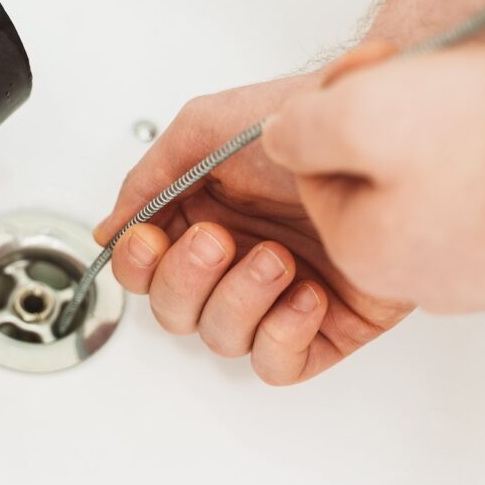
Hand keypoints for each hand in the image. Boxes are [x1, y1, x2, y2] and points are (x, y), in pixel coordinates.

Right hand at [95, 73, 412, 385]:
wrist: (374, 133)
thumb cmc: (298, 122)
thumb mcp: (205, 129)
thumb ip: (149, 179)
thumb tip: (109, 229)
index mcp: (200, 219)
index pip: (144, 270)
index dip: (138, 265)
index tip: (151, 239)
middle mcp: (233, 261)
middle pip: (174, 312)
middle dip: (188, 280)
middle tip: (221, 239)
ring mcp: (276, 295)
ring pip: (221, 339)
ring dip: (241, 300)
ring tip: (280, 259)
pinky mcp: (323, 325)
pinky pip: (277, 363)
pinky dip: (283, 335)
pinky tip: (308, 293)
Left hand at [264, 38, 484, 312]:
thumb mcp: (366, 114)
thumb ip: (302, 130)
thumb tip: (277, 139)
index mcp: (363, 247)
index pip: (311, 165)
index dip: (336, 101)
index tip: (375, 67)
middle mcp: (415, 269)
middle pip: (369, 171)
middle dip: (387, 113)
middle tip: (427, 76)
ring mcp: (476, 263)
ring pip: (424, 174)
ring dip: (437, 123)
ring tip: (480, 94)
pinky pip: (480, 186)